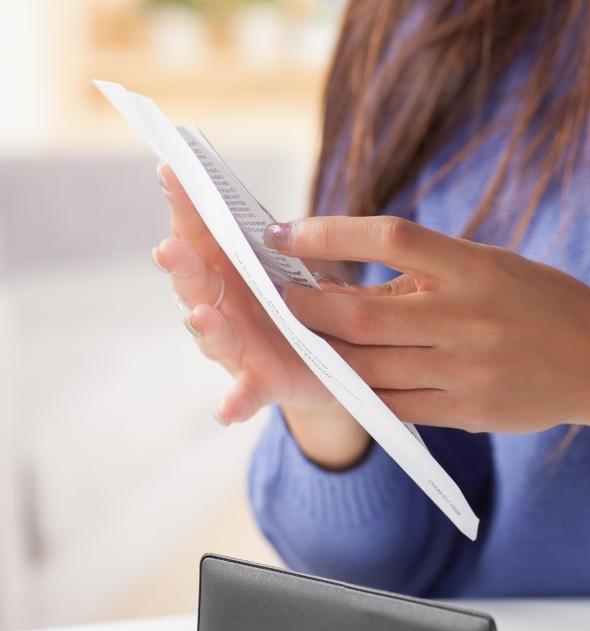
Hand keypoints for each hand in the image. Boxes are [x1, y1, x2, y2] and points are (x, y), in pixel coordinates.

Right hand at [153, 165, 370, 468]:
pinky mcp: (262, 383)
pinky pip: (245, 395)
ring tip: (203, 315)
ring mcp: (238, 347)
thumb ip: (283, 248)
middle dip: (182, 265)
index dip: (185, 206)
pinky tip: (226, 410)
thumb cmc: (303, 307)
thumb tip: (277, 222)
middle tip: (170, 248)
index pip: (201, 233)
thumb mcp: (298, 271)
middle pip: (197, 282)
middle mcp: (223, 307)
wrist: (330, 365)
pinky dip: (234, 402)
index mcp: (230, 272)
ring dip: (205, 324)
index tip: (171, 172)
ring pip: (214, 335)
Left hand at [270, 215, 589, 488]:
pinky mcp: (468, 412)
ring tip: (298, 340)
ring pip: (369, 366)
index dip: (329, 232)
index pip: (389, 238)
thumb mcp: (492, 268)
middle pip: (362, 313)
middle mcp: (468, 318)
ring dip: (324, 353)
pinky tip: (339, 379)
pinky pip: (395, 405)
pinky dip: (360, 392)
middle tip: (277, 298)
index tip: (285, 232)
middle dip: (307, 307)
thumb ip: (427, 274)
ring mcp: (467, 371)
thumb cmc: (543, 303)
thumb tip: (346, 279)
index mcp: (476, 268)